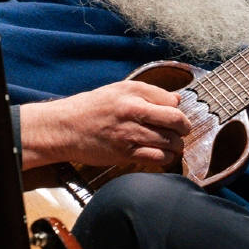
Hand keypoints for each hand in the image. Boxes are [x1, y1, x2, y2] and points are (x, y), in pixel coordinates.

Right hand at [20, 80, 191, 168]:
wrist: (64, 128)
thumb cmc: (92, 108)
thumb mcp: (119, 90)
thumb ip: (150, 92)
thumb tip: (177, 100)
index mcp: (133, 94)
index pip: (172, 102)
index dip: (179, 111)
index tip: (175, 118)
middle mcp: (133, 112)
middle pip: (177, 121)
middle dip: (184, 129)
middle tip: (180, 132)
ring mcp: (130, 135)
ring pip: (171, 142)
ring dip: (176, 146)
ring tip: (171, 145)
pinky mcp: (125, 154)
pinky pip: (157, 158)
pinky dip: (165, 158)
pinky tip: (161, 156)